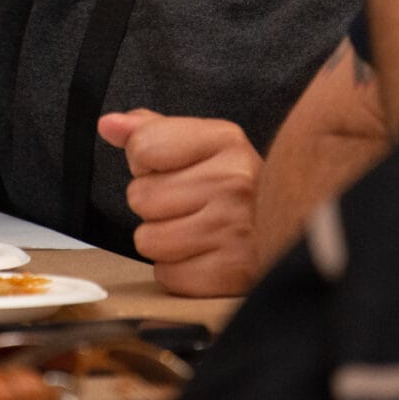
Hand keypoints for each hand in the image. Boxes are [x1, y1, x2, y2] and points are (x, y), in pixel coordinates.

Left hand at [96, 110, 261, 297]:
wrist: (290, 230)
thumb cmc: (235, 189)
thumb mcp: (201, 146)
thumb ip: (152, 131)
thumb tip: (108, 124)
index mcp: (226, 140)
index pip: (143, 146)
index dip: (147, 163)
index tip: (174, 170)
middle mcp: (234, 180)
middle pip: (140, 196)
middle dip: (156, 205)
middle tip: (191, 207)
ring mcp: (235, 227)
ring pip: (147, 239)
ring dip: (164, 241)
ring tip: (197, 232)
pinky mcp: (231, 272)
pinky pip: (167, 275)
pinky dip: (179, 272)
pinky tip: (204, 257)